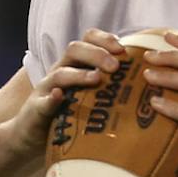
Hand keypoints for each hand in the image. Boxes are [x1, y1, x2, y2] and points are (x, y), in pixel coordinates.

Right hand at [8, 30, 126, 158]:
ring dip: (79, 74)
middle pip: (74, 49)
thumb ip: (110, 87)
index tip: (123, 49)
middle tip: (115, 67)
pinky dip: (52, 98)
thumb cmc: (68, 115)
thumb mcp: (89, 97)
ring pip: (60, 73)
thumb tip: (146, 84)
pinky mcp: (36, 109)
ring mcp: (46, 89)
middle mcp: (59, 71)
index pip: (87, 40)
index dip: (104, 39)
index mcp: (75, 65)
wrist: (31, 137)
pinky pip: (43, 101)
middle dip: (96, 54)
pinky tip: (60, 97)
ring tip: (96, 79)